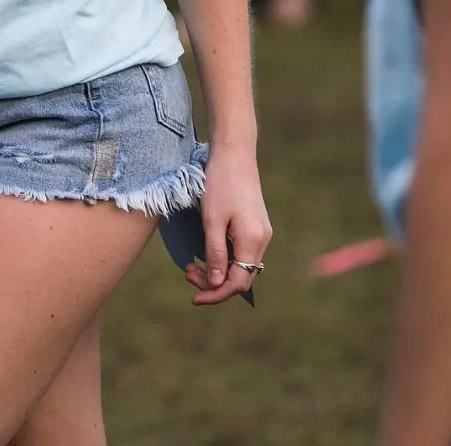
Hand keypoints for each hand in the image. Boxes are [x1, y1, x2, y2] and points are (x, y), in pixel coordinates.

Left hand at [184, 140, 271, 306]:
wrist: (234, 152)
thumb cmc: (220, 183)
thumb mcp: (212, 220)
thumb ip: (215, 253)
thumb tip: (216, 283)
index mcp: (253, 240)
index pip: (238, 282)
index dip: (216, 294)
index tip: (194, 297)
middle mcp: (262, 239)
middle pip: (241, 277)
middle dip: (214, 283)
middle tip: (188, 273)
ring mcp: (261, 232)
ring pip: (241, 265)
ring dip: (218, 271)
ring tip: (192, 265)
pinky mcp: (256, 225)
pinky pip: (242, 252)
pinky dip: (224, 259)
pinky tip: (207, 252)